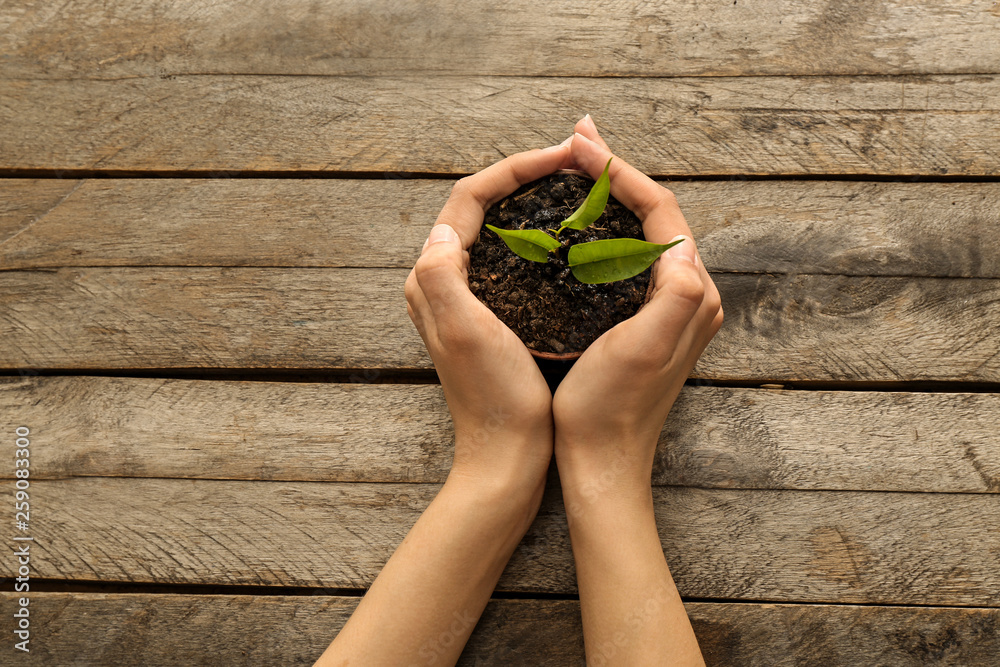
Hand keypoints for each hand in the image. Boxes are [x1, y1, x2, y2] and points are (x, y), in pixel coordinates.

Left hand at [405, 141, 574, 492]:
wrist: (507, 456)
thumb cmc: (493, 399)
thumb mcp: (465, 333)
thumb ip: (440, 276)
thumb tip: (442, 226)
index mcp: (432, 278)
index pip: (468, 198)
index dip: (513, 169)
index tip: (560, 158)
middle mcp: (442, 282)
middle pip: (481, 207)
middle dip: (524, 176)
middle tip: (572, 163)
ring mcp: (467, 298)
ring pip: (498, 228)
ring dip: (532, 201)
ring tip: (575, 188)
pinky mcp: (491, 314)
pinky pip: (512, 256)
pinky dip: (538, 235)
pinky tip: (570, 238)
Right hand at [553, 118, 723, 493]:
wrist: (603, 464)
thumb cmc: (611, 411)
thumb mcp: (644, 349)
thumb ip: (676, 294)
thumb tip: (681, 242)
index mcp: (689, 293)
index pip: (661, 210)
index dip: (619, 172)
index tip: (579, 147)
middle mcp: (688, 296)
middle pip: (654, 214)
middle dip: (615, 174)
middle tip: (577, 142)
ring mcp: (668, 310)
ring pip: (642, 232)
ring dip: (610, 197)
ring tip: (575, 170)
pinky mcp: (646, 323)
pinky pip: (630, 257)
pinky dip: (606, 229)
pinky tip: (579, 225)